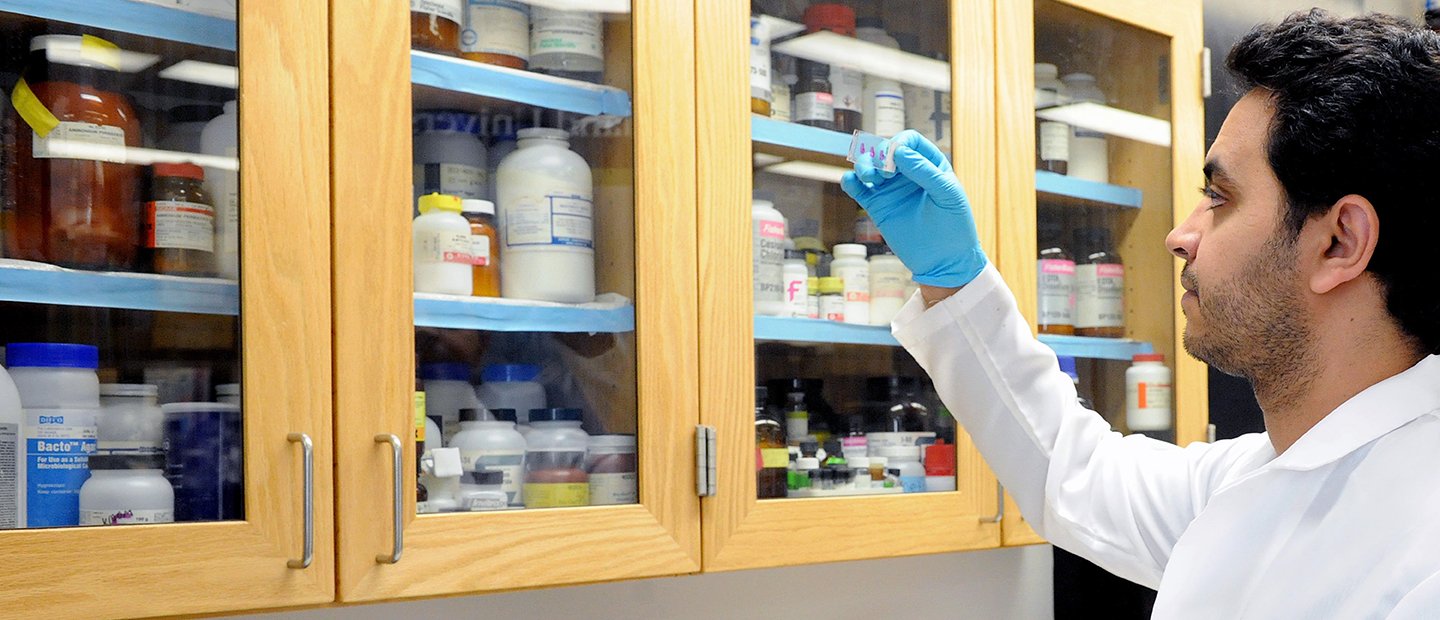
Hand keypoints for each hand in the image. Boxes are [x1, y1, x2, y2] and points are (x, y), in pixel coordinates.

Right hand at [841, 130, 987, 287]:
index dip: (899, 144)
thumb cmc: (954, 226)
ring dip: (863, 165)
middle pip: (884, 150)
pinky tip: (850, 182)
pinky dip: (850, 182)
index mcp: (930, 164)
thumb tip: (899, 151)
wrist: (944, 261)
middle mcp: (908, 173)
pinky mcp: (877, 206)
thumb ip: (925, 171)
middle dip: (879, 155)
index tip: (895, 159)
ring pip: (869, 166)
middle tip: (884, 174)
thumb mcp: (947, 194)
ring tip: (867, 177)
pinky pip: (858, 189)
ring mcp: (891, 189)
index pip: (909, 141)